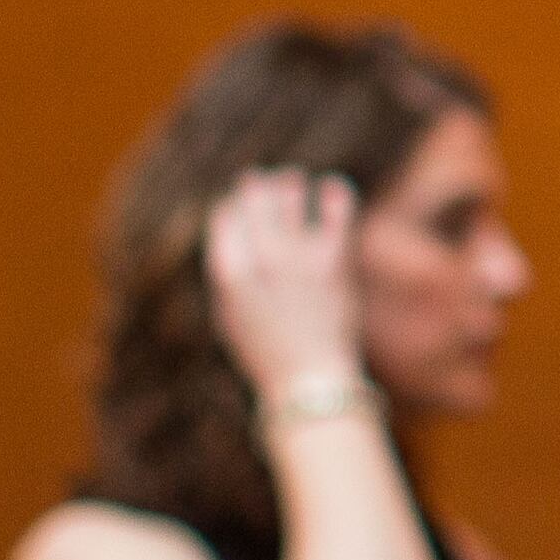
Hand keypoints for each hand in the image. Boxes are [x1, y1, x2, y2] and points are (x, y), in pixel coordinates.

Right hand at [206, 168, 364, 402]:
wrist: (309, 380)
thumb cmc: (268, 354)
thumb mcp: (232, 317)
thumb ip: (230, 278)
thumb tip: (234, 244)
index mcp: (228, 277)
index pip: (224, 224)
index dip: (230, 209)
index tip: (235, 202)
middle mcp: (260, 263)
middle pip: (255, 207)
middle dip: (256, 189)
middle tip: (261, 178)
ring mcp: (297, 260)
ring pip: (289, 204)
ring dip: (289, 186)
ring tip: (291, 178)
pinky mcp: (333, 263)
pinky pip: (335, 217)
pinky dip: (335, 196)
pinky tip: (334, 185)